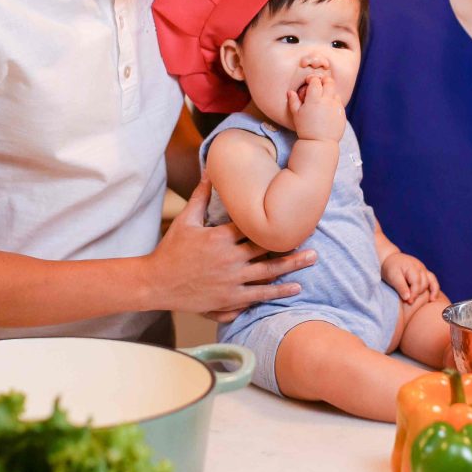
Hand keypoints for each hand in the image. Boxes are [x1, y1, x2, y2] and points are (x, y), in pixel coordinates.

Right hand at [144, 176, 316, 314]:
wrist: (156, 282)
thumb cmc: (171, 250)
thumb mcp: (186, 220)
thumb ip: (201, 196)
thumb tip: (210, 172)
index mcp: (220, 237)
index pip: (252, 226)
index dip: (273, 221)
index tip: (293, 215)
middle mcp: (229, 259)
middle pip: (266, 249)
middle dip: (292, 244)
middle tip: (315, 238)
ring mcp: (231, 280)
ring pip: (268, 272)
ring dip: (292, 266)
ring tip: (312, 259)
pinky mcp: (229, 299)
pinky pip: (258, 295)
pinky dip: (278, 291)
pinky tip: (295, 287)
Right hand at [288, 74, 345, 142]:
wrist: (319, 142)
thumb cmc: (305, 129)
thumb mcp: (296, 115)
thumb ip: (293, 101)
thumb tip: (290, 92)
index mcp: (314, 100)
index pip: (315, 81)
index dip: (312, 79)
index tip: (309, 81)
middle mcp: (327, 101)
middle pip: (329, 82)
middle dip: (324, 80)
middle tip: (320, 83)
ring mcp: (336, 106)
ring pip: (335, 92)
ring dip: (329, 91)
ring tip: (323, 97)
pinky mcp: (342, 113)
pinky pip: (339, 102)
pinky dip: (334, 101)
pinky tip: (328, 108)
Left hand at [381, 251, 439, 302]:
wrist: (391, 258)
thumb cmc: (390, 268)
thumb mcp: (392, 277)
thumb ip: (401, 287)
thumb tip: (408, 298)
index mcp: (412, 267)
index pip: (416, 283)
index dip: (414, 294)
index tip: (408, 302)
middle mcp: (420, 267)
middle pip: (424, 284)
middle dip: (419, 294)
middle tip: (410, 302)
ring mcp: (424, 269)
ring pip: (431, 282)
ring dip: (430, 292)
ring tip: (429, 301)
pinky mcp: (424, 272)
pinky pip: (433, 280)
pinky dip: (434, 289)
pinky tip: (432, 298)